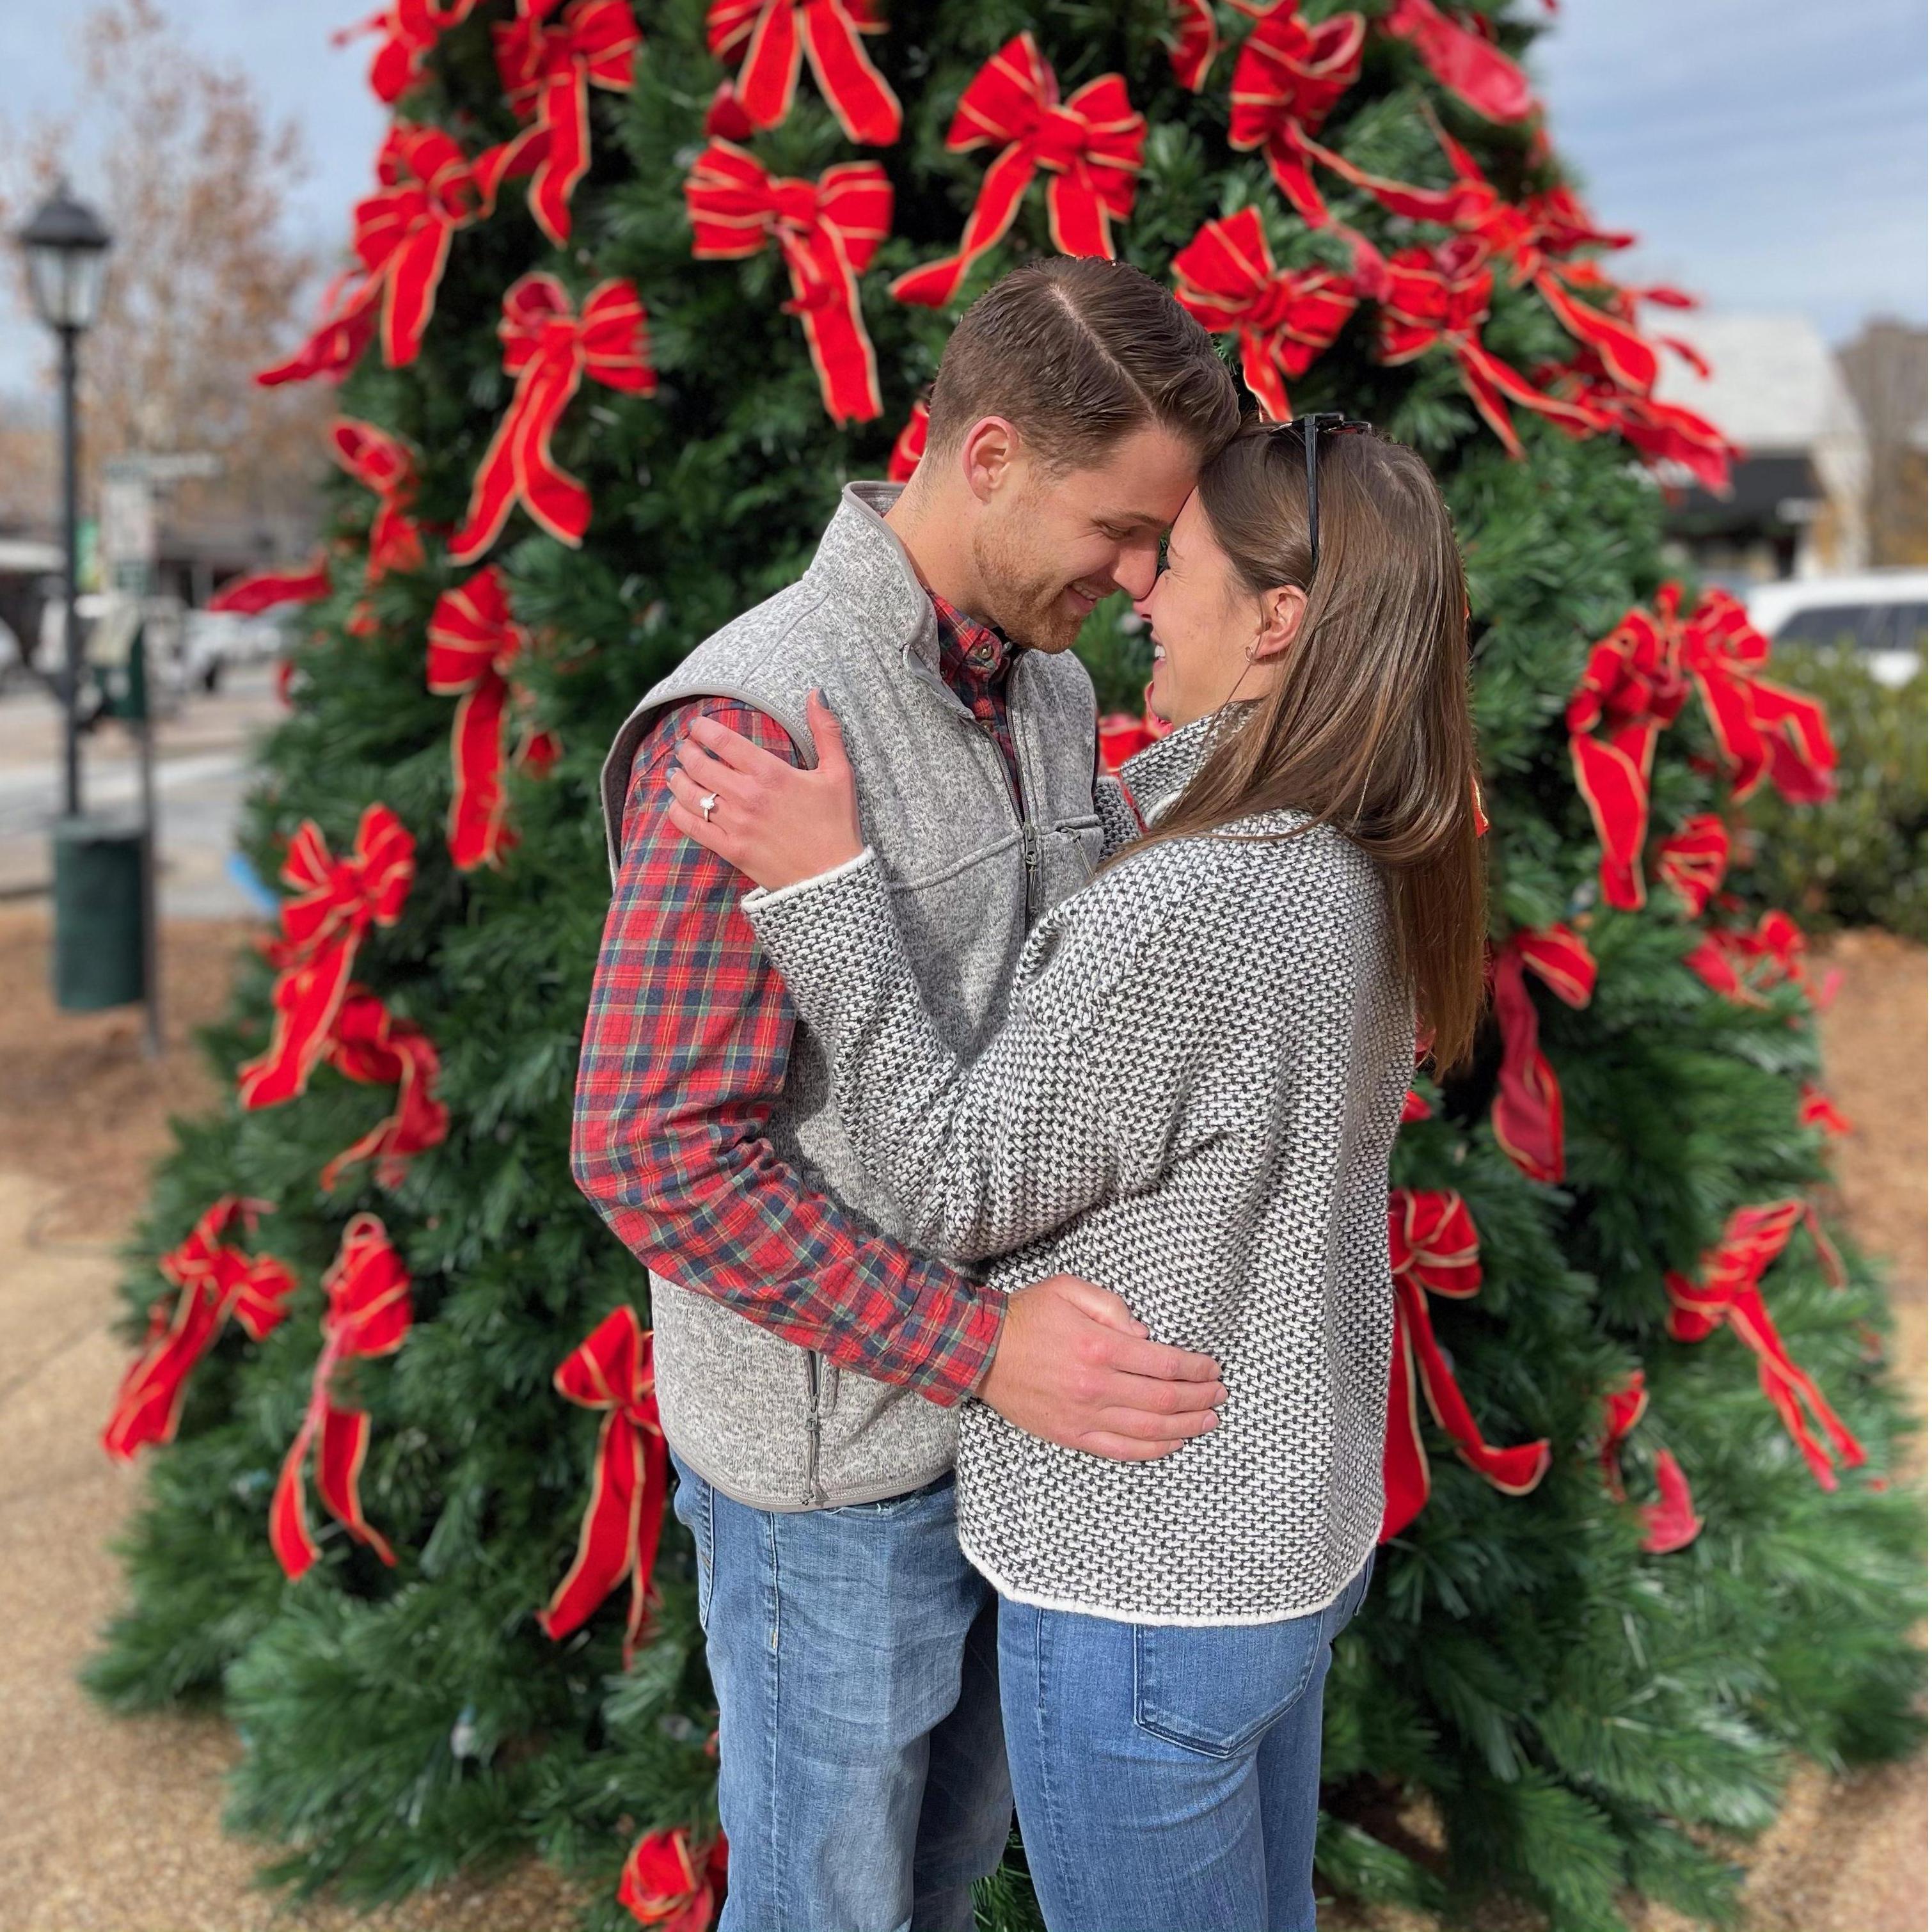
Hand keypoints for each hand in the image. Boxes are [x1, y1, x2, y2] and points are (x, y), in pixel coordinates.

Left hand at [665, 690, 862, 890]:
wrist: (833, 878)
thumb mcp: (839, 773)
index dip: (703, 730)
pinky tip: (677, 804)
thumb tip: (816, 693)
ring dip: (677, 780)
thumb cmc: (836, 824)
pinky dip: (678, 812)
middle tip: (685, 748)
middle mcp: (748, 797)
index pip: (723, 742)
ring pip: (691, 794)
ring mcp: (737, 825)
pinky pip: (692, 827)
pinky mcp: (731, 850)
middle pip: (700, 765)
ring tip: (675, 773)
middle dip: (686, 752)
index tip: (697, 726)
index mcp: (771, 773)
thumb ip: (826, 730)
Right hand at [978, 1275, 1225, 1461]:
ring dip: (1186, 1426)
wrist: (981, 1351)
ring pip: (1149, 1429)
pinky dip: (1153, 1450)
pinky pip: (1122, 1449)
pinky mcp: (1072, 1435)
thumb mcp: (1068, 1289)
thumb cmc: (1027, 1316)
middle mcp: (1096, 1385)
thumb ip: (1111, 1306)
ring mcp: (1084, 1415)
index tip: (1213, 1369)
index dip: (1196, 1368)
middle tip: (1220, 1395)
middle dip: (1200, 1397)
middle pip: (1164, 1399)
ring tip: (1209, 1420)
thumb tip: (1145, 1334)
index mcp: (1099, 1346)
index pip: (1164, 1363)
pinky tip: (1174, 1443)